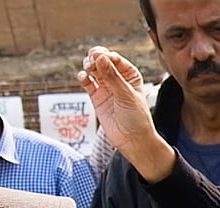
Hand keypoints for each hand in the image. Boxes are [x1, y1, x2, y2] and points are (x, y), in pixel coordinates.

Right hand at [77, 46, 174, 181]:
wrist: (132, 139)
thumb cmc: (136, 117)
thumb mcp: (126, 94)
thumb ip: (112, 76)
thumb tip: (100, 58)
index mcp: (130, 74)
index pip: (115, 59)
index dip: (106, 56)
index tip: (99, 56)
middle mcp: (117, 78)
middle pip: (103, 62)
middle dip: (95, 58)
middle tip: (91, 60)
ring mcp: (106, 87)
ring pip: (94, 70)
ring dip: (89, 66)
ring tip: (88, 67)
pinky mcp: (97, 97)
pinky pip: (88, 84)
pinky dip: (84, 78)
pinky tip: (83, 77)